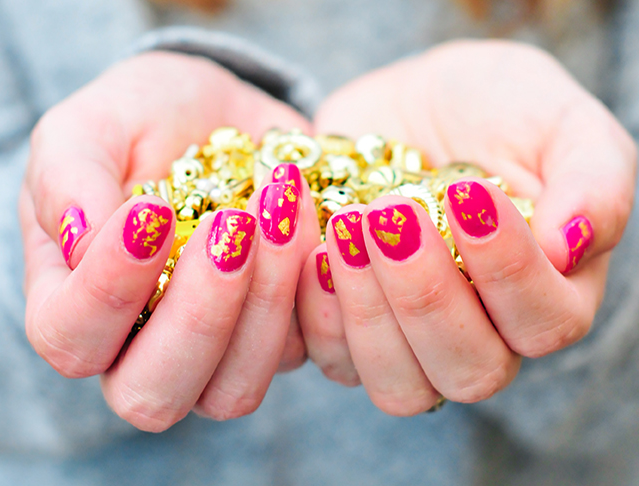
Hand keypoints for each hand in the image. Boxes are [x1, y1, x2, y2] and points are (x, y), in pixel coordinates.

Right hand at [20, 51, 318, 430]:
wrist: (223, 115)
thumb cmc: (144, 122)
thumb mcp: (93, 126)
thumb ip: (67, 177)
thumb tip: (80, 239)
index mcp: (76, 305)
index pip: (71, 337)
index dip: (109, 289)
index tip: (150, 210)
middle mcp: (142, 347)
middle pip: (155, 395)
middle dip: (199, 314)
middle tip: (229, 224)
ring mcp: (218, 354)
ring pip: (236, 389)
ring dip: (268, 300)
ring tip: (280, 206)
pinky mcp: (282, 337)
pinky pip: (306, 351)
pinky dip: (316, 289)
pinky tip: (321, 221)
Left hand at [296, 40, 635, 414]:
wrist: (411, 106)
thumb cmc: (495, 112)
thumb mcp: (558, 120)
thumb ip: (593, 178)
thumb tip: (569, 246)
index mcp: (547, 294)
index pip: (544, 322)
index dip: (508, 270)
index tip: (468, 194)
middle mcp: (481, 334)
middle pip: (467, 371)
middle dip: (426, 297)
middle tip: (393, 213)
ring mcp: (410, 341)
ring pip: (397, 385)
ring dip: (367, 310)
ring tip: (348, 225)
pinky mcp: (351, 328)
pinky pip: (333, 358)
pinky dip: (317, 309)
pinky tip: (316, 247)